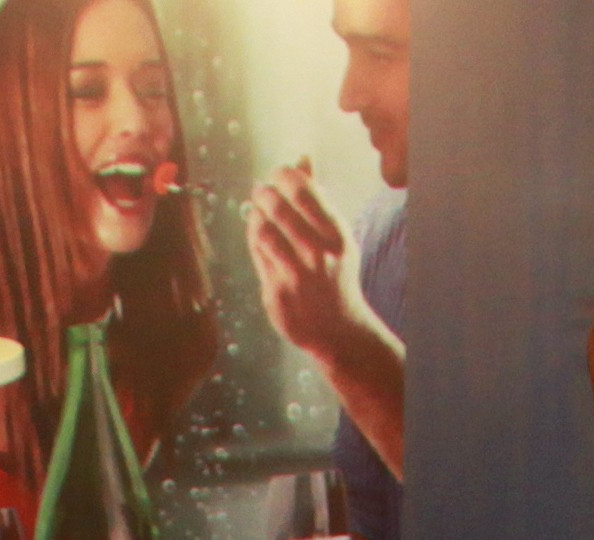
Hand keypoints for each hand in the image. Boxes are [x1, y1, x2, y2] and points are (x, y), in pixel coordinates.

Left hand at [244, 162, 355, 365]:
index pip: (303, 191)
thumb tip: (302, 157)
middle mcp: (318, 255)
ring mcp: (296, 276)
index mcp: (336, 235)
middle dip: (264, 193)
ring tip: (257, 210)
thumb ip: (317, 196)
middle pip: (278, 208)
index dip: (283, 175)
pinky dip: (254, 239)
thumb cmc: (335, 272)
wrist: (339, 329)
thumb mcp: (335, 234)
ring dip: (254, 214)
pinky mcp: (276, 294)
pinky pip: (256, 255)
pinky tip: (258, 235)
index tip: (277, 174)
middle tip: (261, 191)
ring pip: (262, 231)